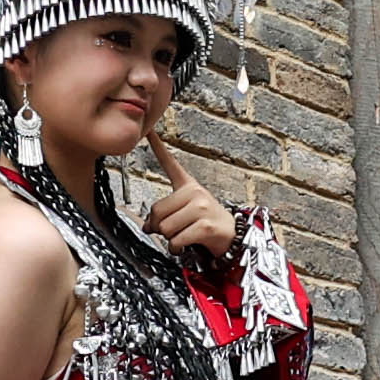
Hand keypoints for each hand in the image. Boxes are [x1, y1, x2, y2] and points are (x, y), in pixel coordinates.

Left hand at [142, 146, 241, 270]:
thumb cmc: (206, 222)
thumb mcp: (185, 212)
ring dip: (168, 238)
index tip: (149, 130)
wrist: (232, 236)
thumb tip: (147, 226)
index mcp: (188, 185)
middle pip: (157, 211)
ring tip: (181, 236)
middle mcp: (195, 192)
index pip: (170, 164)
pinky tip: (183, 246)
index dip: (158, 146)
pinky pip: (176, 240)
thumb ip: (164, 214)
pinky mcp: (205, 226)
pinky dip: (175, 248)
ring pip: (165, 228)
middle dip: (158, 226)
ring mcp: (201, 208)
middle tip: (171, 230)